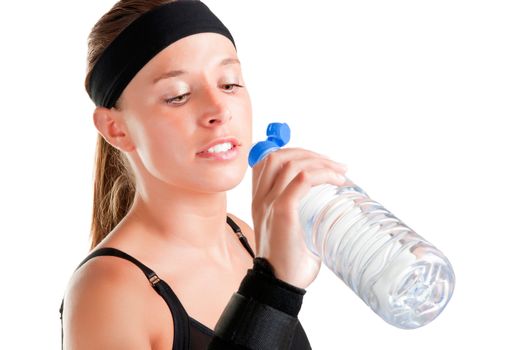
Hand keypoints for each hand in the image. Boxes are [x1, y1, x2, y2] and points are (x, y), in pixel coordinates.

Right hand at [251, 148, 347, 288]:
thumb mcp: (292, 231)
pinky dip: (322, 174)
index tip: (319, 162)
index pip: (267, 161)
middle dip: (309, 154)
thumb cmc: (289, 263)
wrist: (280, 285)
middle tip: (335, 165)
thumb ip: (304, 217)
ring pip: (290, 163)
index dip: (293, 153)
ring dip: (319, 161)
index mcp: (260, 201)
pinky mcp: (282, 211)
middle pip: (278, 156)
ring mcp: (270, 203)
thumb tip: (332, 210)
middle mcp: (261, 198)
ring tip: (340, 171)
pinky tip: (337, 181)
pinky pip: (301, 180)